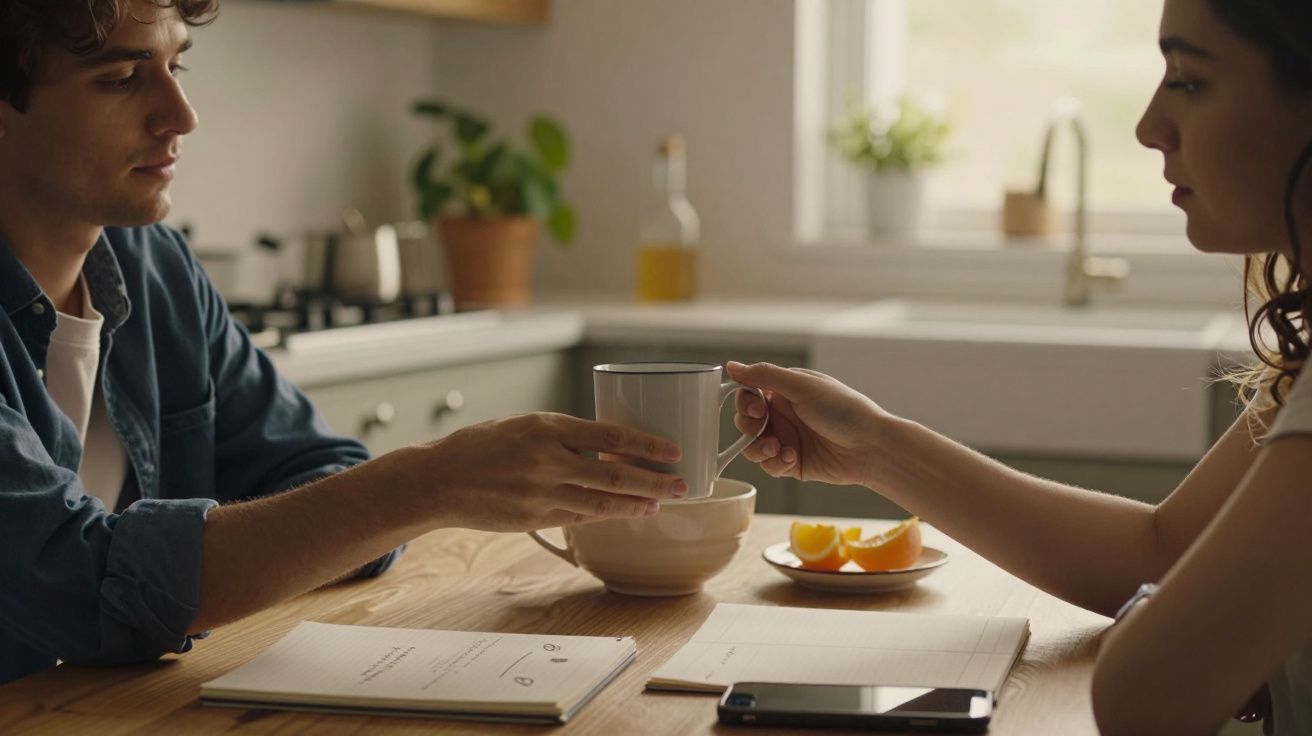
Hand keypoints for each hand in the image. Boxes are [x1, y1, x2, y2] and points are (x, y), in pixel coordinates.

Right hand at [391, 412, 688, 531]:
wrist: (439, 479)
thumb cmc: (482, 445)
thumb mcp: (524, 424)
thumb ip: (562, 435)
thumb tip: (606, 446)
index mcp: (547, 427)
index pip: (611, 437)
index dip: (648, 446)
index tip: (674, 451)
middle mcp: (548, 460)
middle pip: (615, 476)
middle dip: (655, 481)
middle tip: (682, 485)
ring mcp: (541, 492)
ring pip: (602, 503)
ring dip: (636, 504)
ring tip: (660, 503)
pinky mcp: (535, 517)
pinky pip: (580, 518)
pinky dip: (607, 516)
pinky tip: (626, 514)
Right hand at [727, 361, 887, 486]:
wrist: (871, 447)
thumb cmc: (843, 410)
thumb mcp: (803, 386)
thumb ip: (765, 375)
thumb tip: (731, 366)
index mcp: (785, 391)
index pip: (749, 393)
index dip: (744, 401)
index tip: (756, 407)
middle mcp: (784, 414)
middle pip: (746, 421)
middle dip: (748, 426)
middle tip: (762, 427)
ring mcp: (787, 439)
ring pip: (752, 446)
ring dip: (758, 448)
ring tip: (776, 448)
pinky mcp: (792, 463)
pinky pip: (768, 466)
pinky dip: (775, 463)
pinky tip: (791, 458)